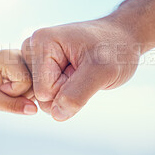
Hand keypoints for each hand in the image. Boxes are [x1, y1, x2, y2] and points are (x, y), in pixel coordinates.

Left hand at [0, 49, 36, 114]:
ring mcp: (18, 59)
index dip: (14, 92)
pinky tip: (6, 88)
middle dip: (19, 93)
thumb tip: (35, 110)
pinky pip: (30, 83)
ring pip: (34, 84)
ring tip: (1, 89)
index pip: (28, 81)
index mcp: (8, 57)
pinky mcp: (18, 66)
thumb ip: (13, 105)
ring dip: (19, 93)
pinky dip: (19, 91)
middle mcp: (16, 54)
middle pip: (34, 82)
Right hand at [22, 17, 139, 120]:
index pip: (44, 91)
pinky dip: (64, 92)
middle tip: (84, 70)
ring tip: (80, 70)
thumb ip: (78, 94)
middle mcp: (31, 48)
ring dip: (66, 92)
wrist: (123, 39)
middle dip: (65, 91)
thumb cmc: (115, 50)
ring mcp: (35, 59)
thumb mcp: (103, 71)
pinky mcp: (41, 68)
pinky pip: (47, 96)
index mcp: (40, 41)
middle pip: (40, 96)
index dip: (68, 88)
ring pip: (43, 99)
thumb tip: (56, 115)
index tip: (84, 67)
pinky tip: (74, 74)